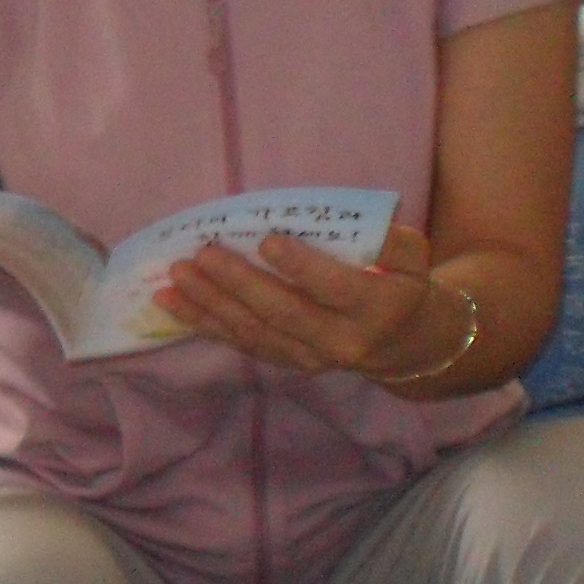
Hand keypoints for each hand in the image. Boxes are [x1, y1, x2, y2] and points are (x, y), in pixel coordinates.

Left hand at [155, 222, 457, 379]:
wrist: (404, 344)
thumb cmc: (402, 286)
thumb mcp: (412, 259)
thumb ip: (388, 240)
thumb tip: (347, 221)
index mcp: (374, 308)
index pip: (334, 289)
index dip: (301, 267)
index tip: (267, 241)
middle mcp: (339, 342)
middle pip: (283, 313)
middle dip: (238, 284)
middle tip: (202, 254)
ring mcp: (308, 358)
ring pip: (254, 332)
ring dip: (210, 304)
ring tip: (175, 277)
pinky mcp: (285, 361)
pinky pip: (242, 343)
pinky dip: (203, 323)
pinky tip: (171, 303)